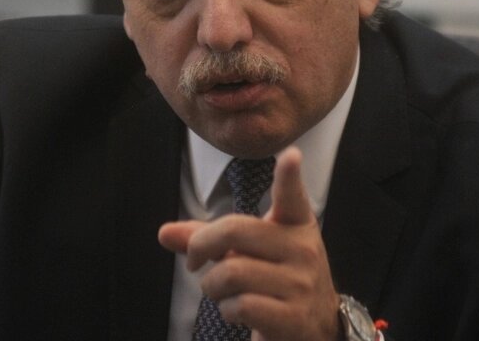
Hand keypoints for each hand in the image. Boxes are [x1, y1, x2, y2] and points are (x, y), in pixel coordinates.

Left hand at [159, 147, 341, 340]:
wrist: (315, 327)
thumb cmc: (274, 280)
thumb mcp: (248, 252)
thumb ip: (207, 238)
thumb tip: (164, 232)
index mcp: (295, 224)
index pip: (292, 196)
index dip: (289, 176)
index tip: (290, 155)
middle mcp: (303, 249)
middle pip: (234, 231)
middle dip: (201, 247)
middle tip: (195, 262)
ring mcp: (301, 284)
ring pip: (231, 273)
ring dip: (213, 287)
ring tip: (224, 292)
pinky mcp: (293, 317)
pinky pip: (240, 305)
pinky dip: (227, 310)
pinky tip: (237, 311)